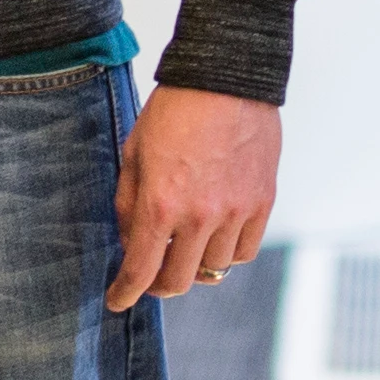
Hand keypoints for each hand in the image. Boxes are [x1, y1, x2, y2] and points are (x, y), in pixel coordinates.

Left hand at [106, 83, 281, 309]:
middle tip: (150, 274)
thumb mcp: (134, 155)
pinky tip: (215, 237)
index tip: (117, 300)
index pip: (141, 271)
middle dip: (158, 285)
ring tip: (185, 247)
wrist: (226, 78)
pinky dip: (227, 253)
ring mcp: (236, 212)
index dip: (124, 293)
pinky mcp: (262, 203)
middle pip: (179, 280)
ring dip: (194, 266)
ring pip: (215, 270)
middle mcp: (201, 217)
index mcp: (162, 205)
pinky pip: (244, 251)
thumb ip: (130, 205)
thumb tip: (133, 243)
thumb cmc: (174, 111)